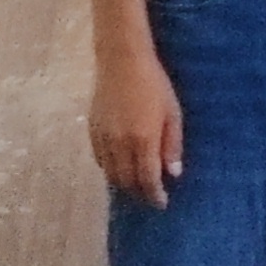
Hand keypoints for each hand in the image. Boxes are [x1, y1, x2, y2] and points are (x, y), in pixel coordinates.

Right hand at [88, 45, 182, 206]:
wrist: (122, 62)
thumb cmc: (155, 85)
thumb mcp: (172, 114)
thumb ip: (172, 145)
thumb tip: (173, 173)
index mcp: (142, 140)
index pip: (147, 178)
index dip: (154, 195)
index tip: (162, 204)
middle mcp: (119, 143)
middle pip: (126, 180)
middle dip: (139, 193)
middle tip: (150, 197)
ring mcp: (102, 138)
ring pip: (110, 173)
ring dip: (123, 184)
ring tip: (136, 187)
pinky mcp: (92, 130)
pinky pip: (100, 159)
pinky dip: (110, 169)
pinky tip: (120, 169)